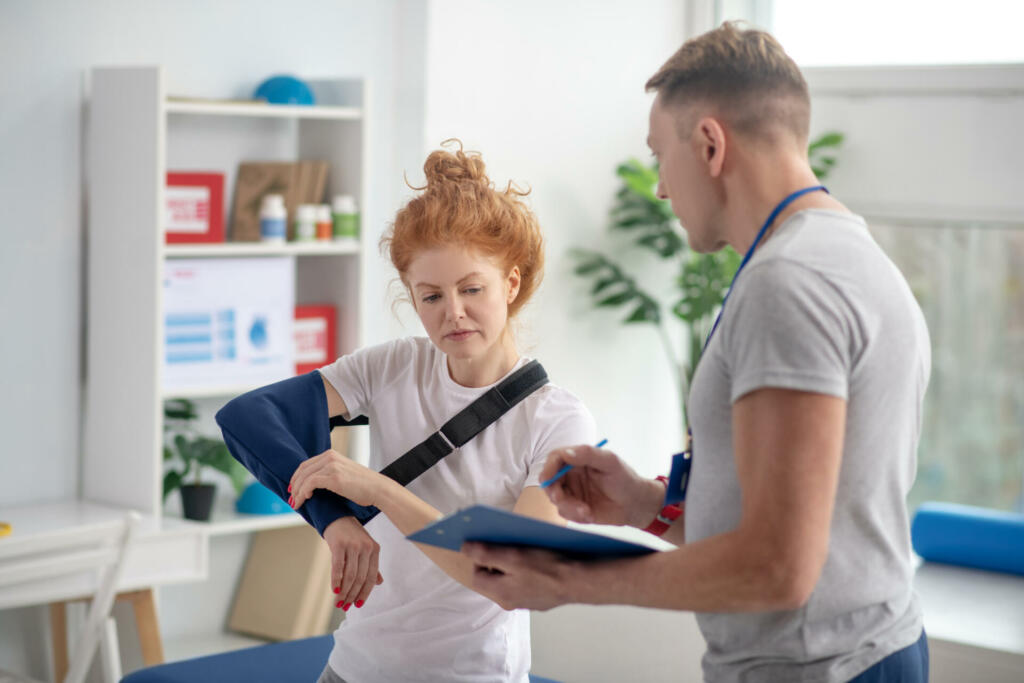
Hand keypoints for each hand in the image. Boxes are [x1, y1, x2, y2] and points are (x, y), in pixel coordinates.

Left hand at [290, 449, 388, 508]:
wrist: (377, 489)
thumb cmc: (363, 485)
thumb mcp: (343, 473)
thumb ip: (329, 473)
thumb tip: (314, 485)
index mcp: (331, 454)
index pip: (306, 464)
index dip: (296, 477)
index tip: (293, 489)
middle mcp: (330, 457)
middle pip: (302, 470)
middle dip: (294, 485)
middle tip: (291, 498)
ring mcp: (331, 466)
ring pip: (304, 477)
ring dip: (297, 492)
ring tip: (296, 503)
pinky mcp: (333, 477)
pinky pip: (310, 483)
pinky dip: (304, 492)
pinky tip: (306, 499)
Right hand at [322, 516, 383, 609]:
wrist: (337, 517)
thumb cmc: (351, 535)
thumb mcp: (365, 548)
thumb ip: (371, 565)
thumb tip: (378, 583)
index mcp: (375, 550)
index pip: (371, 577)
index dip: (365, 593)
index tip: (358, 605)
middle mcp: (366, 548)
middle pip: (361, 578)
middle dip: (352, 595)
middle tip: (345, 607)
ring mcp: (353, 545)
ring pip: (350, 575)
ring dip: (344, 592)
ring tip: (338, 603)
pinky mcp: (340, 544)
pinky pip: (338, 567)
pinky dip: (336, 581)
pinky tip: (334, 591)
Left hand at [462, 542, 577, 610]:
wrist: (581, 581)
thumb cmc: (548, 567)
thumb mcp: (513, 555)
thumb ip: (485, 553)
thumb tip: (464, 548)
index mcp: (500, 593)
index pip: (477, 575)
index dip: (480, 557)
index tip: (491, 543)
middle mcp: (511, 602)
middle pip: (494, 578)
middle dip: (498, 559)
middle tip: (510, 544)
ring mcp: (527, 602)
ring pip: (511, 580)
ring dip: (514, 564)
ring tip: (526, 548)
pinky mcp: (541, 599)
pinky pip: (527, 582)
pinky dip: (529, 571)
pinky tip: (540, 559)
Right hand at [540, 445, 662, 527]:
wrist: (636, 504)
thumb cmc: (625, 479)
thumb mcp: (610, 462)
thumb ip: (588, 454)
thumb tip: (566, 453)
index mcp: (578, 459)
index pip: (555, 458)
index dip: (548, 467)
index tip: (547, 478)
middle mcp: (571, 475)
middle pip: (549, 480)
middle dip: (552, 490)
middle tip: (560, 498)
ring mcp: (572, 492)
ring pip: (556, 499)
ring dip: (568, 506)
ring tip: (586, 510)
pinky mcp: (575, 508)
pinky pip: (566, 513)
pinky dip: (575, 515)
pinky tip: (590, 514)